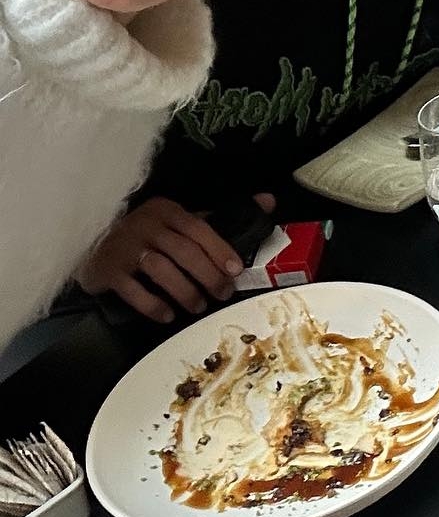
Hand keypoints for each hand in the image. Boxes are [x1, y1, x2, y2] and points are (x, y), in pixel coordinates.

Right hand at [77, 194, 275, 323]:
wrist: (93, 245)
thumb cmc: (147, 235)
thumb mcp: (180, 220)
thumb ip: (220, 217)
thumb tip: (268, 202)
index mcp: (166, 211)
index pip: (198, 227)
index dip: (219, 249)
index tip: (236, 271)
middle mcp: (145, 224)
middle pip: (183, 251)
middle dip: (208, 275)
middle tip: (222, 294)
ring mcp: (124, 246)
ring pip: (161, 269)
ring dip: (185, 292)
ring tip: (198, 307)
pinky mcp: (107, 270)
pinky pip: (133, 290)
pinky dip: (154, 305)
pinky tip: (167, 314)